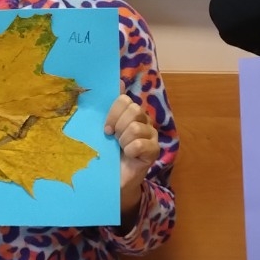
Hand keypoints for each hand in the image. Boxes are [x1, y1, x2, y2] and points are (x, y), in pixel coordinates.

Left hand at [105, 93, 157, 214]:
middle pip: (133, 110)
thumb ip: (110, 108)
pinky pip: (140, 144)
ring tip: (121, 148)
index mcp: (131, 113)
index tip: (106, 128)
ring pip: (136, 127)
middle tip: (114, 138)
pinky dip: (130, 150)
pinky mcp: (154, 150)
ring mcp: (151, 135)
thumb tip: (118, 80)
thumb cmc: (108, 153)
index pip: (124, 99)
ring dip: (124, 140)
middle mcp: (144, 120)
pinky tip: (129, 156)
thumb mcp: (104, 129)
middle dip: (119, 125)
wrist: (114, 178)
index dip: (113, 112)